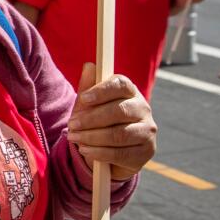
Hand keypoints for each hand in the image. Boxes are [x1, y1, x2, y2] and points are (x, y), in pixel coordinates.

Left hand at [67, 63, 156, 179]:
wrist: (111, 151)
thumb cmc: (98, 120)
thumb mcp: (89, 104)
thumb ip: (88, 87)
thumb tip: (89, 65)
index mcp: (130, 91)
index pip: (121, 85)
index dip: (102, 91)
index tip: (83, 98)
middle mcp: (143, 109)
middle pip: (119, 111)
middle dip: (91, 119)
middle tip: (71, 124)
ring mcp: (147, 131)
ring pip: (119, 134)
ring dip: (92, 137)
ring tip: (74, 138)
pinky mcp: (146, 152)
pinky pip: (121, 153)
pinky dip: (99, 152)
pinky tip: (85, 150)